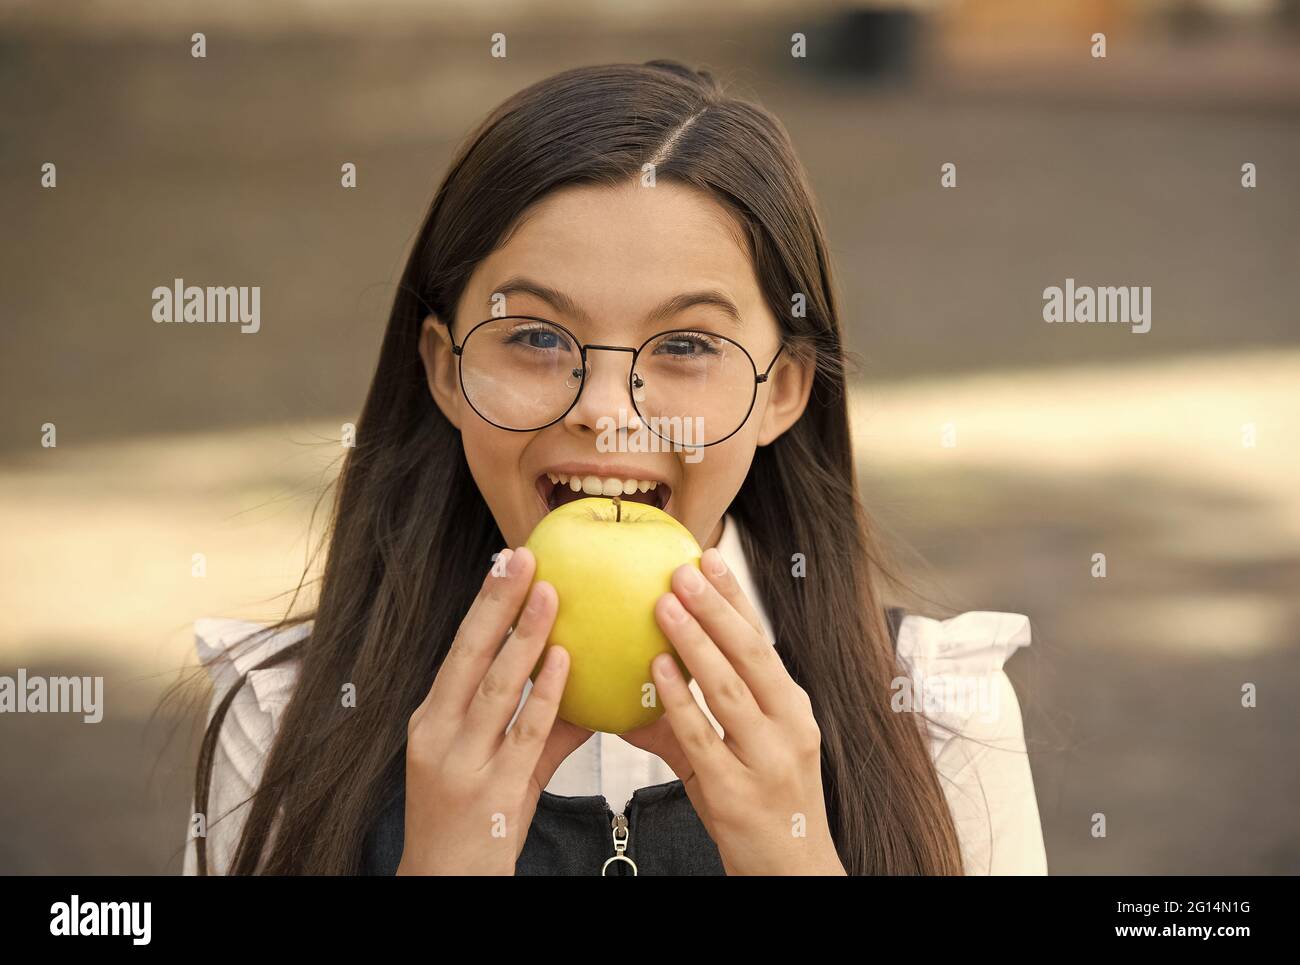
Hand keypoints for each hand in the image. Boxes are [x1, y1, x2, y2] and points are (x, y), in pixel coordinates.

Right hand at [398, 546, 591, 874]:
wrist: (446, 883)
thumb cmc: (470, 822)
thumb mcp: (491, 765)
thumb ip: (538, 728)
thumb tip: (585, 689)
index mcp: (432, 720)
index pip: (457, 650)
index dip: (483, 605)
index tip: (505, 562)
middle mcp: (438, 734)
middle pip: (468, 655)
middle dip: (496, 602)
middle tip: (523, 557)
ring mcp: (462, 761)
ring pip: (496, 686)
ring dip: (523, 637)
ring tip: (549, 594)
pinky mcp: (492, 789)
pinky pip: (525, 731)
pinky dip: (545, 692)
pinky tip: (564, 661)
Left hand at [620, 547, 845, 874]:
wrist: (791, 870)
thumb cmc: (763, 805)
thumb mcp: (742, 752)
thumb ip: (698, 717)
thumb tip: (643, 680)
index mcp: (792, 707)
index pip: (761, 641)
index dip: (735, 597)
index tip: (710, 557)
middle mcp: (788, 726)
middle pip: (751, 654)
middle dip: (716, 607)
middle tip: (682, 569)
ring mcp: (766, 758)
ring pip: (728, 688)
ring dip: (695, 642)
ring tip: (663, 604)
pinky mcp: (738, 791)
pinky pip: (702, 737)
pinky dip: (679, 700)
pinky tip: (656, 671)